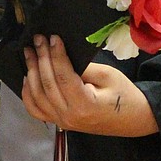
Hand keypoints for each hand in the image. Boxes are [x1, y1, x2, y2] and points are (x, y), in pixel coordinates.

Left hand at [21, 35, 156, 137]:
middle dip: (41, 58)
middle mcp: (69, 116)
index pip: (63, 77)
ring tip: (30, 52)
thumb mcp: (108, 75)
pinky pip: (36, 110)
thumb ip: (83, 67)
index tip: (53, 37)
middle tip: (38, 39)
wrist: (133, 119)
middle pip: (47, 84)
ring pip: (37, 97)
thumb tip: (61, 54)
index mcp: (85, 105)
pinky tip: (28, 77)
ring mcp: (62, 122)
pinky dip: (28, 94)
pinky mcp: (59, 122)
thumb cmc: (124, 95)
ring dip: (32, 72)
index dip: (56, 55)